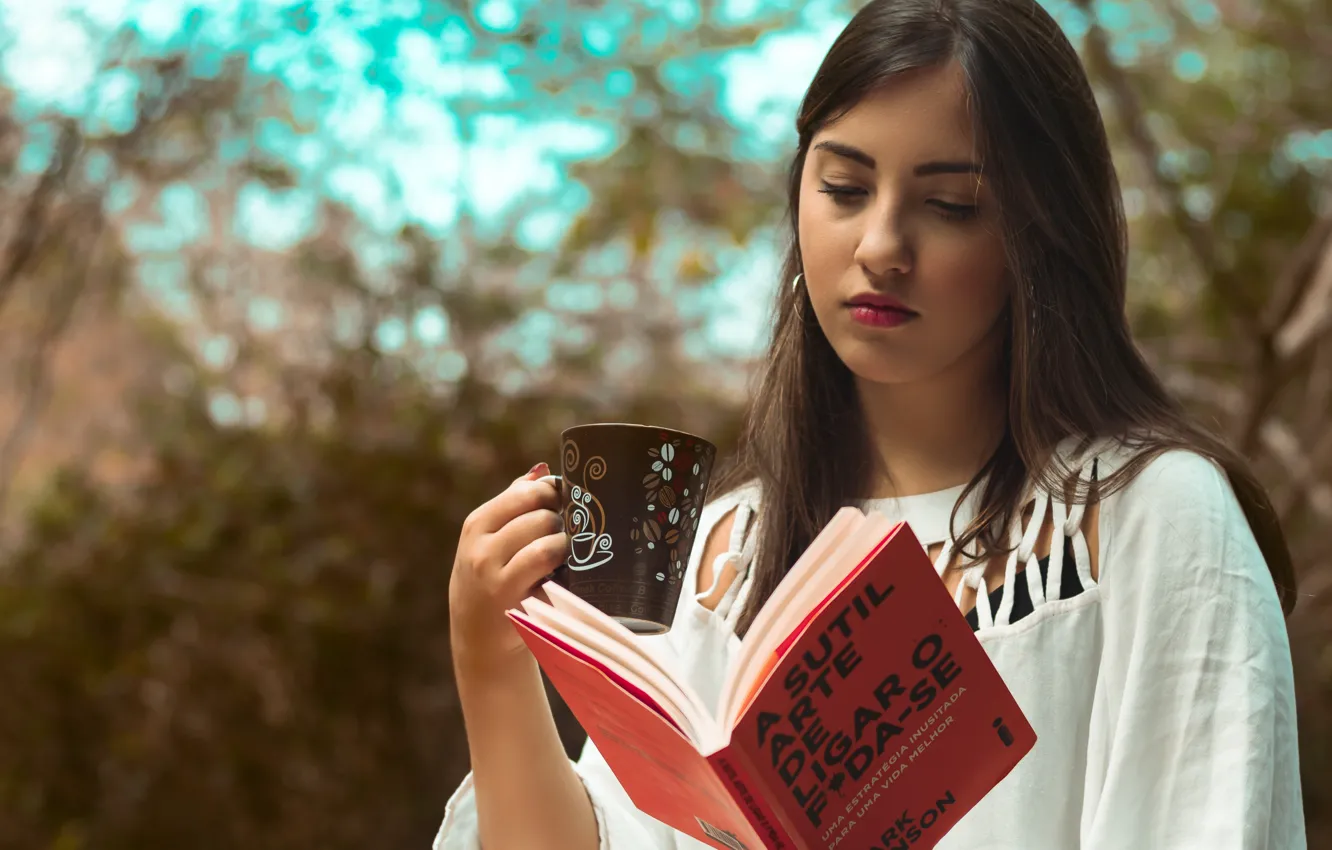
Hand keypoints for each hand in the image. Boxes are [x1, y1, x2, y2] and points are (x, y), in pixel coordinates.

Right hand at [450, 463, 566, 677]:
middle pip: (540, 516)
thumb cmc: (490, 577)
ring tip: (568, 555)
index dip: (554, 494)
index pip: (525, 494)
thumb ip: (512, 503)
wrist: (477, 636)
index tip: (566, 503)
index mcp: (477, 524)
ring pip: (547, 543)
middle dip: (562, 522)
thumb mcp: (489, 540)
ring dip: (565, 547)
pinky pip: (550, 574)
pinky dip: (563, 571)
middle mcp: (481, 549)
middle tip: (570, 533)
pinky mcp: (513, 602)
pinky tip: (564, 576)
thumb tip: (543, 470)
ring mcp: (495, 577)